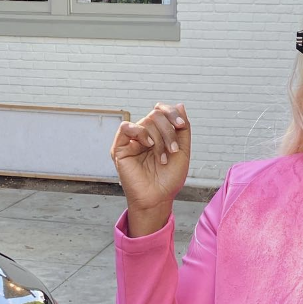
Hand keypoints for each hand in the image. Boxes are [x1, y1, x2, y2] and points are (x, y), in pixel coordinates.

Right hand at [110, 102, 190, 232]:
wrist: (158, 198)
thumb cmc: (169, 179)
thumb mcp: (182, 151)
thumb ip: (183, 129)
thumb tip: (180, 105)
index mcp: (158, 134)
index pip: (162, 112)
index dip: (172, 113)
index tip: (181, 126)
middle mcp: (144, 135)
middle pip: (156, 116)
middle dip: (168, 131)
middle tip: (173, 150)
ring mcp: (132, 141)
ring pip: (145, 122)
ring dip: (159, 139)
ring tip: (162, 158)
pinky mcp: (120, 148)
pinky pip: (126, 127)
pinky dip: (139, 132)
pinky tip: (148, 145)